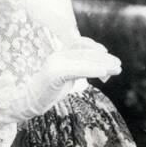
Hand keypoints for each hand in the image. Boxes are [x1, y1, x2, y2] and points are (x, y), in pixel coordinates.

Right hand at [0, 42, 121, 124]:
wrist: (26, 102)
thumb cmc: (47, 92)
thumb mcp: (66, 79)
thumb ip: (80, 71)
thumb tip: (102, 69)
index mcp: (60, 54)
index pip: (81, 45)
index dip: (95, 48)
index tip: (109, 55)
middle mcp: (57, 54)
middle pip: (85, 53)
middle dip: (104, 59)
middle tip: (119, 65)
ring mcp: (55, 62)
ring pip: (84, 60)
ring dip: (102, 64)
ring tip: (116, 69)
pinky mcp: (54, 73)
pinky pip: (77, 69)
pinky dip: (91, 69)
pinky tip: (103, 73)